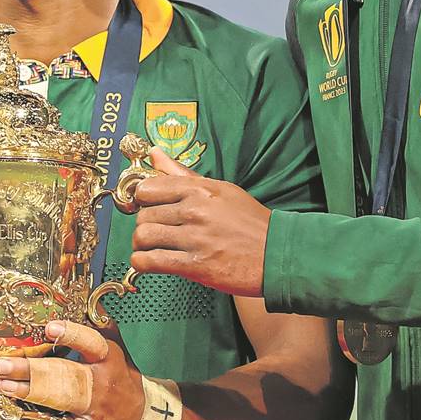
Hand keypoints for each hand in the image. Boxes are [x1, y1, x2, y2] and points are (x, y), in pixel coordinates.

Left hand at [0, 320, 143, 419]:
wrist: (142, 419)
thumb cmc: (120, 380)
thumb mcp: (117, 351)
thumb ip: (100, 328)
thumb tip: (89, 301)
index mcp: (106, 358)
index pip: (90, 342)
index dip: (71, 334)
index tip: (50, 327)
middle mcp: (101, 382)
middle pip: (64, 372)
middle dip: (30, 368)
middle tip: (2, 365)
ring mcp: (97, 408)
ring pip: (63, 399)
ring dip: (33, 393)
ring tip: (7, 387)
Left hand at [130, 149, 269, 296]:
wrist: (278, 255)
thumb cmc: (250, 223)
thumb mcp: (220, 190)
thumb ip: (183, 174)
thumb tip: (155, 153)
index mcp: (200, 190)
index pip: (148, 188)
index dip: (142, 200)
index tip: (147, 207)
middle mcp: (196, 211)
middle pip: (143, 214)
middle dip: (144, 225)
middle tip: (154, 232)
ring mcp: (196, 238)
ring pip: (144, 237)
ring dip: (141, 245)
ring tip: (152, 248)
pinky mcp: (196, 266)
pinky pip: (151, 261)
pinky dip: (142, 263)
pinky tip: (149, 263)